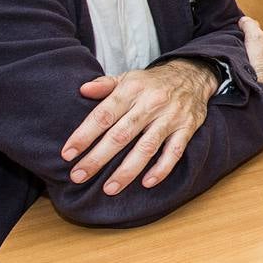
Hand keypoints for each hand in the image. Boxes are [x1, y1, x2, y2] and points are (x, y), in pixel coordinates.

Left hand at [63, 59, 218, 194]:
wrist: (194, 74)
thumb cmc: (153, 82)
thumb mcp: (128, 77)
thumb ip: (105, 84)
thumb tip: (83, 90)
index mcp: (132, 90)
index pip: (104, 115)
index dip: (84, 135)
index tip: (67, 154)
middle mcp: (151, 103)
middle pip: (121, 135)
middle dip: (98, 158)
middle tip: (78, 176)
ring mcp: (171, 117)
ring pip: (147, 147)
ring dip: (127, 170)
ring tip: (109, 188)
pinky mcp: (187, 128)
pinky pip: (175, 152)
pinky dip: (162, 169)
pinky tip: (147, 183)